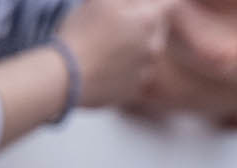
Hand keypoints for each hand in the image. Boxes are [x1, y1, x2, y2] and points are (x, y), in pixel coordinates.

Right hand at [56, 0, 175, 110]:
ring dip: (135, 43)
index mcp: (148, 22)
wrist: (66, 76)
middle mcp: (154, 48)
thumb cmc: (82, 32)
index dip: (164, 1)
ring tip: (107, 40)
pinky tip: (104, 61)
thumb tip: (138, 1)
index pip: (169, 5)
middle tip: (119, 17)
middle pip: (158, 27)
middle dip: (145, 18)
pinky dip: (125, 65)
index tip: (156, 2)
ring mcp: (144, 72)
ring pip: (146, 50)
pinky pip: (134, 72)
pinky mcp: (132, 90)